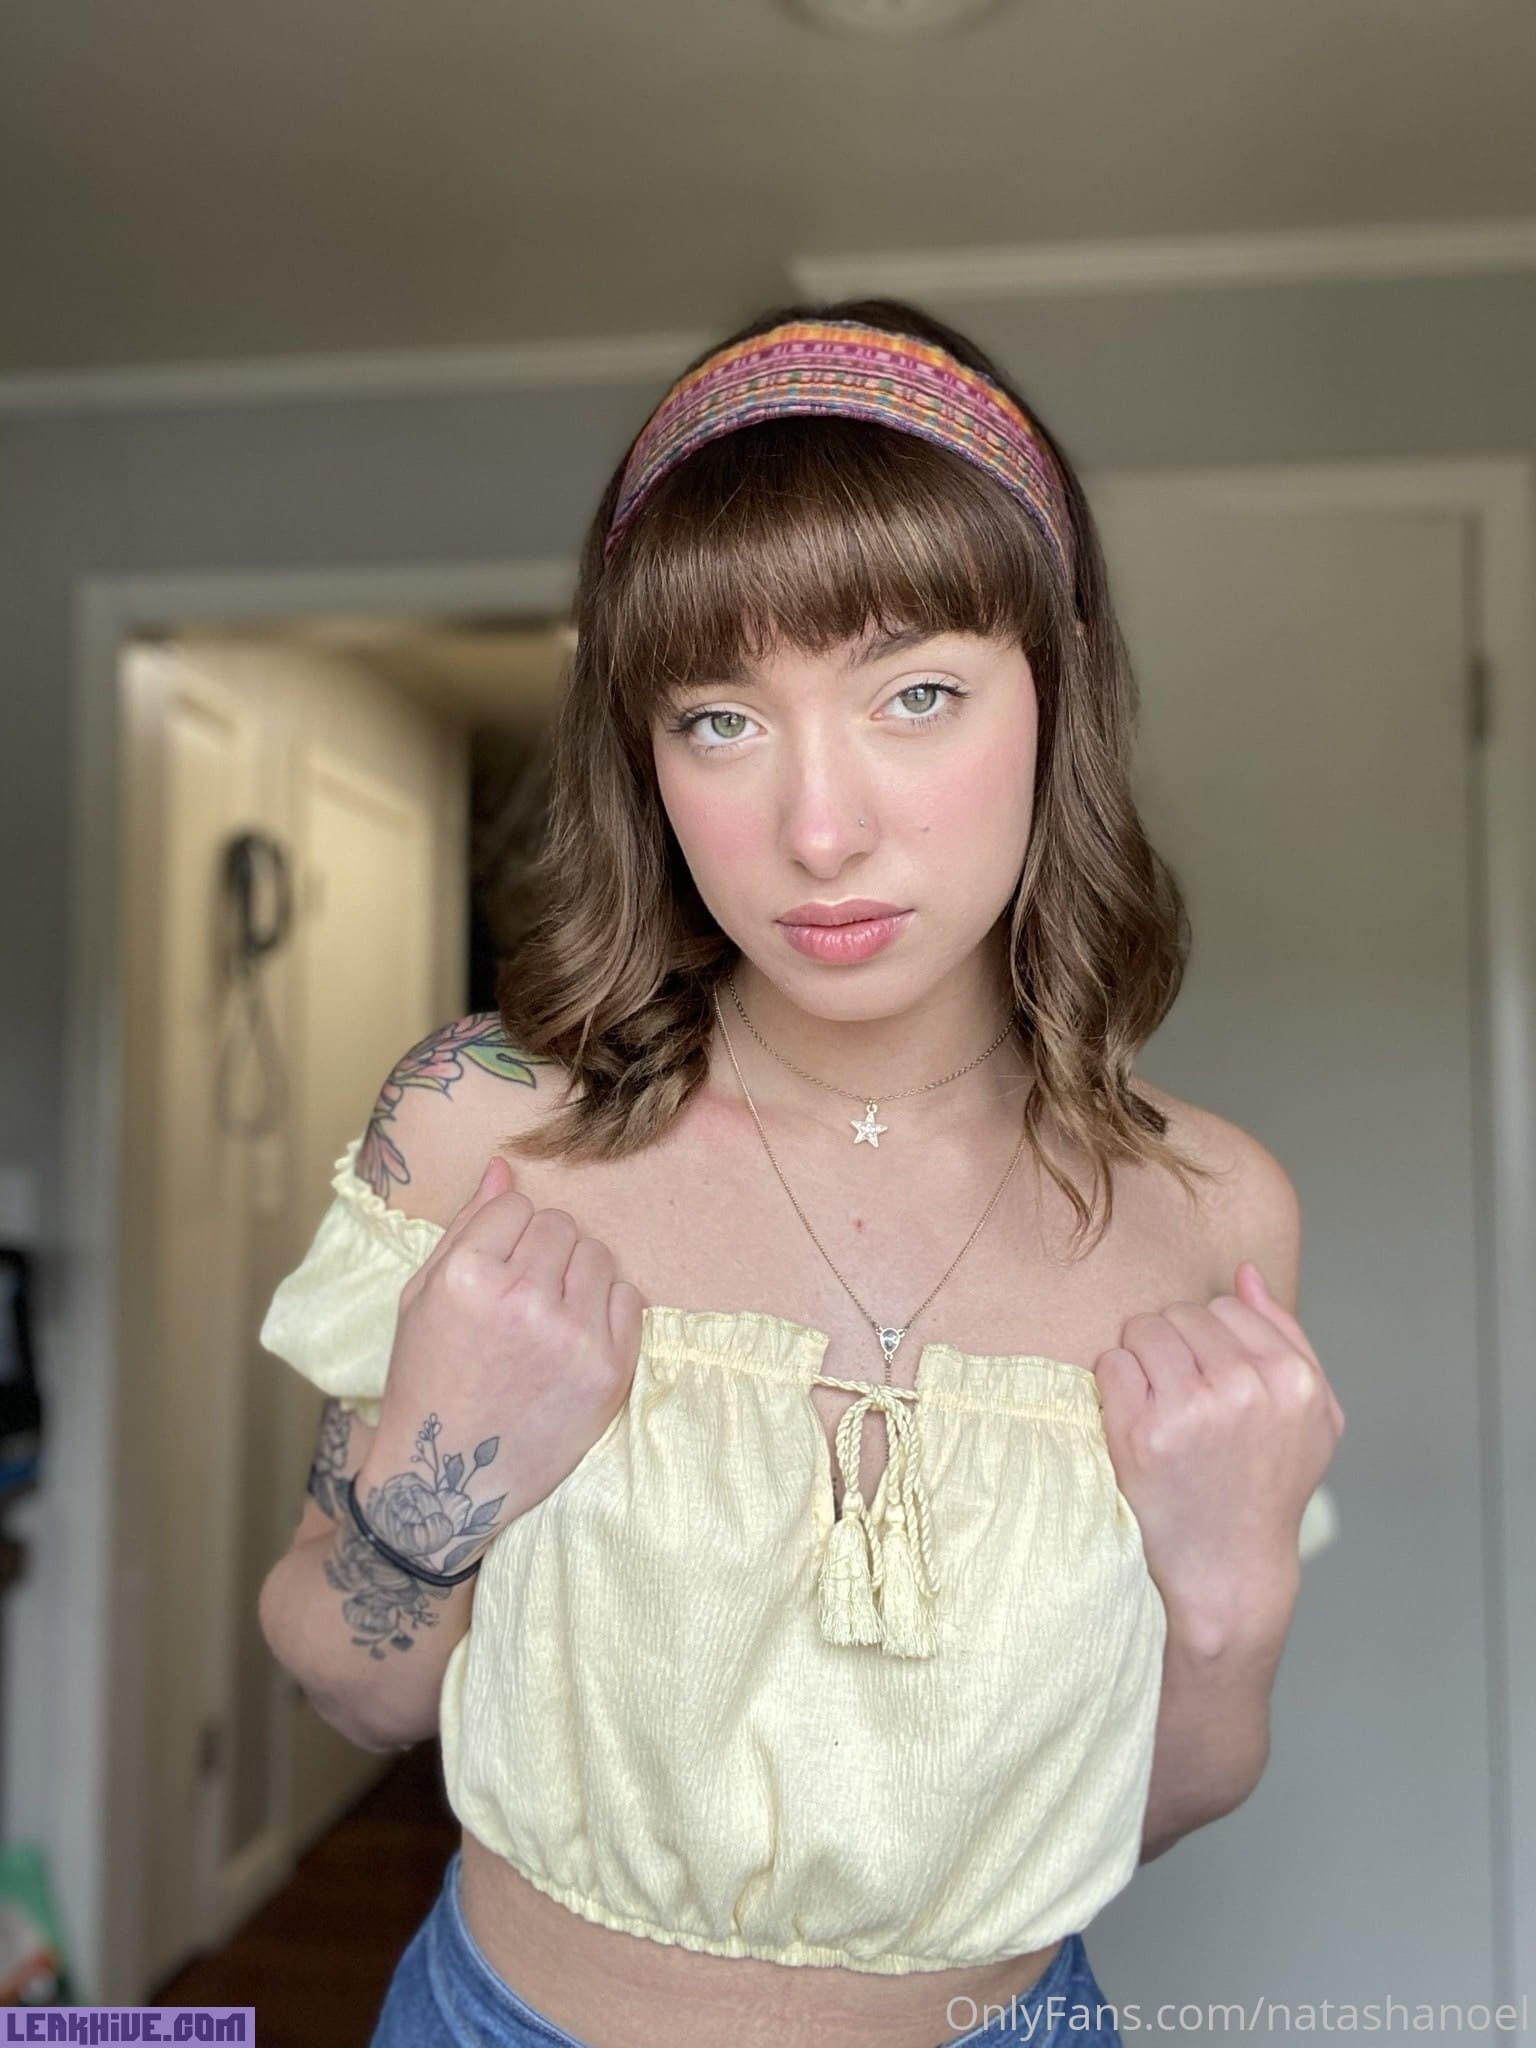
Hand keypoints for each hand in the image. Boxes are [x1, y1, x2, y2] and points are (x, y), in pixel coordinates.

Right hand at [358, 1155, 645, 1570]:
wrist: (446, 1481)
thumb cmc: (429, 1381)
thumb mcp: (422, 1298)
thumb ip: (465, 1227)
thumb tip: (504, 1167)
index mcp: (466, 1277)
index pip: (515, 1205)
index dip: (505, 1233)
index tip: (495, 1269)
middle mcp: (522, 1300)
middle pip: (560, 1225)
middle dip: (542, 1251)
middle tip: (522, 1295)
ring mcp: (571, 1336)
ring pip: (599, 1254)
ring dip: (577, 1274)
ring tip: (548, 1315)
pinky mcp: (609, 1369)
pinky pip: (629, 1297)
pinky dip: (606, 1309)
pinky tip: (573, 1337)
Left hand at [1092, 1261, 1345, 1651]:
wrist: (1227, 1568)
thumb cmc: (1268, 1487)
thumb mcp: (1312, 1415)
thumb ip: (1287, 1336)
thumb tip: (1245, 1272)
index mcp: (1292, 1380)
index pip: (1226, 1305)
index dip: (1210, 1339)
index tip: (1211, 1378)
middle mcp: (1245, 1389)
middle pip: (1180, 1314)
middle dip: (1173, 1345)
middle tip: (1181, 1396)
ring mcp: (1190, 1410)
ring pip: (1142, 1330)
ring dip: (1141, 1359)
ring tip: (1158, 1404)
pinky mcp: (1139, 1433)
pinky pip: (1111, 1363)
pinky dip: (1115, 1386)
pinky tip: (1136, 1421)